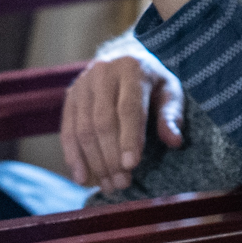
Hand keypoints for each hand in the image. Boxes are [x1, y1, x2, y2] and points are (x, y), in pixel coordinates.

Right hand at [59, 41, 184, 190]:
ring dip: (94, 161)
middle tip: (122, 183)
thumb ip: (171, 115)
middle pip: (102, 121)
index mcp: (131, 68)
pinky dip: (73, 156)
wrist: (124, 56)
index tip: (131, 165)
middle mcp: (103, 73)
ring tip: (108, 185)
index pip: (128, 107)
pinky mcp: (70, 97)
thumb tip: (174, 141)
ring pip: (83, 128)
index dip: (129, 138)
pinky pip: (67, 130)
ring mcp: (82, 84)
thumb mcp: (170, 90)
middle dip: (111, 156)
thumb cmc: (152, 80)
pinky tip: (81, 177)